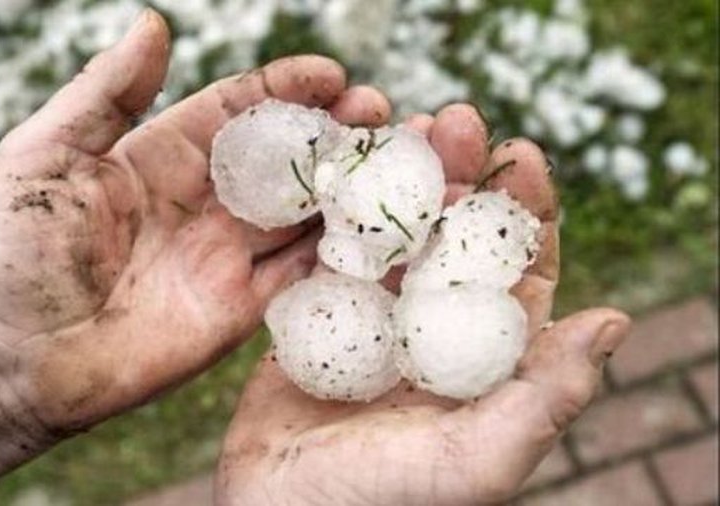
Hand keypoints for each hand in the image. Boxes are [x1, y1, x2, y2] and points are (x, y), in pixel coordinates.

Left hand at [0, 10, 391, 436]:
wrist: (14, 360)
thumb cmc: (15, 254)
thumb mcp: (44, 156)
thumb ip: (103, 93)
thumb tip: (153, 23)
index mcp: (161, 156)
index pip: (239, 110)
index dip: (286, 88)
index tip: (331, 75)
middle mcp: (203, 202)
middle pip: (285, 157)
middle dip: (335, 132)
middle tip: (381, 115)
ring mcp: (225, 256)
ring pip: (304, 213)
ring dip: (349, 188)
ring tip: (399, 164)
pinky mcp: (238, 309)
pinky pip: (300, 276)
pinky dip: (338, 253)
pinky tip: (374, 231)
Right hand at [216, 105, 631, 504]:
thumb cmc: (378, 504)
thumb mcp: (475, 460)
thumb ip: (543, 397)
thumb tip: (614, 321)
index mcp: (482, 362)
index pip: (518, 274)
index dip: (526, 213)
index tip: (521, 154)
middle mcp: (432, 334)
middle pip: (454, 239)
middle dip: (459, 177)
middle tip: (452, 120)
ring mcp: (372, 323)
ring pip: (394, 237)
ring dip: (398, 182)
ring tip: (397, 127)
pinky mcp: (316, 319)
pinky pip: (331, 255)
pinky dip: (336, 213)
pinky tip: (335, 173)